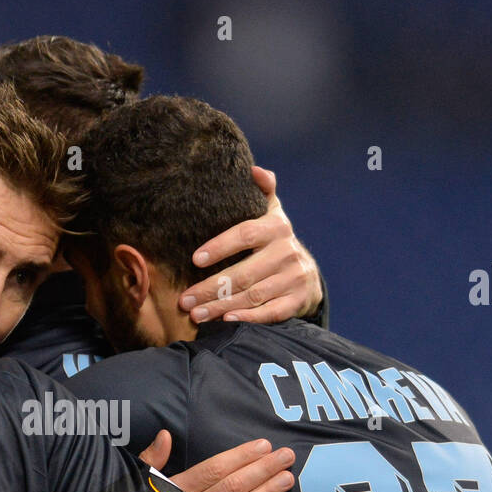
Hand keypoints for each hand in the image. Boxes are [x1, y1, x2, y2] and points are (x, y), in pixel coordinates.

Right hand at [138, 430, 290, 491]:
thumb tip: (165, 434)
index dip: (239, 457)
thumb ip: (151, 460)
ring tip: (288, 479)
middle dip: (261, 469)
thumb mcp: (137, 484)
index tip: (263, 445)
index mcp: (176, 491)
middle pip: (231, 486)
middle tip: (287, 455)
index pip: (213, 470)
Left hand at [179, 166, 322, 324]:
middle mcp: (287, 252)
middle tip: (184, 300)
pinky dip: (248, 318)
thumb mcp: (271, 213)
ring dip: (221, 307)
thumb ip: (262, 192)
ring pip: (252, 296)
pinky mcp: (297, 301)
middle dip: (210, 288)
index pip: (245, 234)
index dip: (220, 246)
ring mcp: (294, 278)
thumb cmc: (274, 242)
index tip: (195, 259)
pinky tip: (226, 321)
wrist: (307, 275)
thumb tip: (254, 169)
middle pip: (243, 273)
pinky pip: (270, 313)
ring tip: (195, 314)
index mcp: (276, 227)